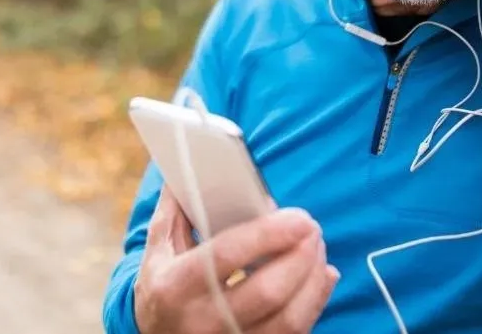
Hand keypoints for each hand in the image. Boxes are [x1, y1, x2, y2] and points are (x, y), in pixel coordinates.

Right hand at [134, 188, 339, 333]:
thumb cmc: (162, 288)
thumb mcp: (158, 250)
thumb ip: (175, 208)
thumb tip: (188, 164)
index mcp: (176, 286)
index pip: (226, 256)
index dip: (267, 234)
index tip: (297, 216)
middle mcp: (203, 320)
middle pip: (268, 291)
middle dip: (300, 256)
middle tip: (312, 227)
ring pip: (288, 318)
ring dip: (313, 279)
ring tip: (317, 247)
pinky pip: (295, 333)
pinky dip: (316, 301)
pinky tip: (322, 275)